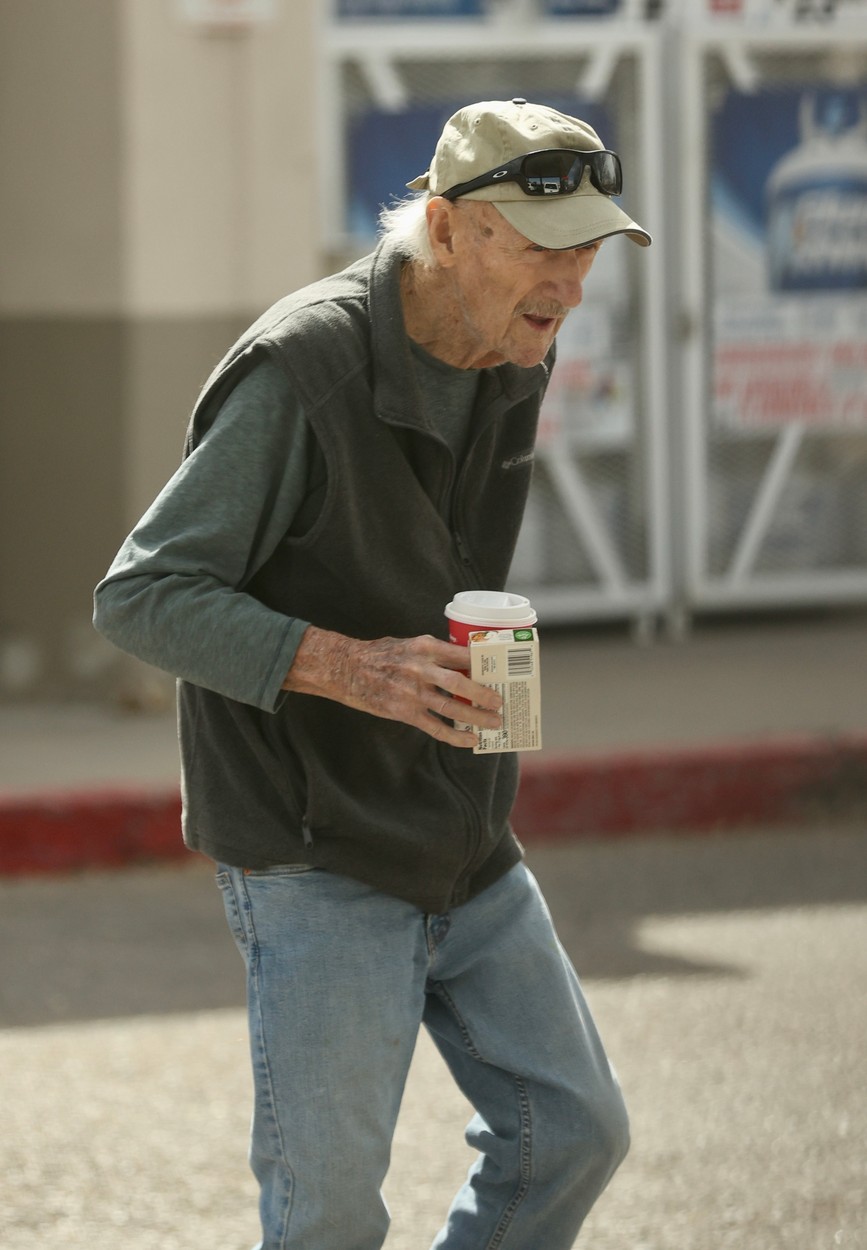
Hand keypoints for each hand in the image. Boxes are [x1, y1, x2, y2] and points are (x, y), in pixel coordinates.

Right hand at [282, 626, 501, 747]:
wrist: (344, 668)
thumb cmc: (378, 654)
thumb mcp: (407, 643)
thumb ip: (433, 653)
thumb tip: (462, 665)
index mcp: (424, 646)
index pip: (463, 655)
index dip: (484, 664)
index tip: (500, 670)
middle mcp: (420, 668)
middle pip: (462, 683)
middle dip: (485, 694)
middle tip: (501, 701)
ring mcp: (412, 692)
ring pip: (452, 708)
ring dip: (477, 717)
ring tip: (494, 723)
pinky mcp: (404, 712)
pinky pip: (436, 727)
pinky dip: (455, 735)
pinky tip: (470, 739)